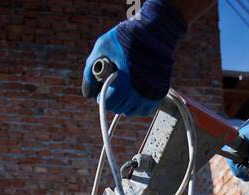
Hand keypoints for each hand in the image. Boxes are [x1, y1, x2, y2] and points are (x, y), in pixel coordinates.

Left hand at [81, 0, 187, 116]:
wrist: (157, 29)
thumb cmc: (128, 35)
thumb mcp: (102, 46)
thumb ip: (90, 69)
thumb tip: (87, 92)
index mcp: (125, 82)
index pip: (109, 104)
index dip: (101, 98)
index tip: (100, 93)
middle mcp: (139, 91)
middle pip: (120, 109)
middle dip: (113, 100)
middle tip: (112, 89)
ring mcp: (152, 92)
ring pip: (133, 111)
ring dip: (125, 104)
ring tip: (123, 91)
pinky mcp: (160, 91)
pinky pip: (146, 110)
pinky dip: (139, 106)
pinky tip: (134, 95)